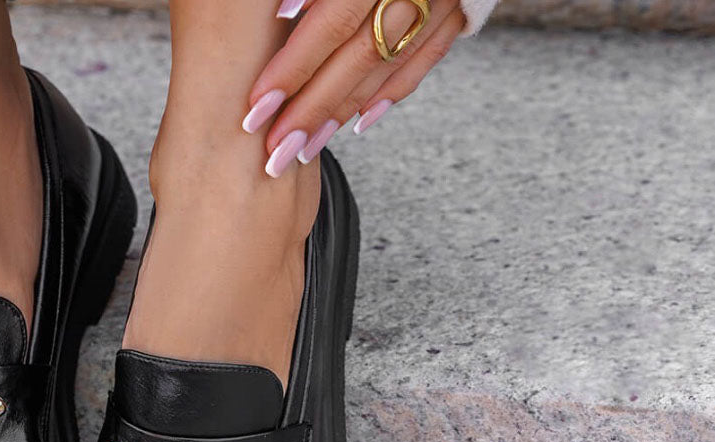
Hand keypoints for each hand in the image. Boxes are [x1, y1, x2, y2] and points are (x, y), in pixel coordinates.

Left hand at [243, 0, 467, 176]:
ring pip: (388, 64)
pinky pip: (426, 58)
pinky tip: (360, 122)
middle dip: (311, 108)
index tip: (256, 106)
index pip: (331, 24)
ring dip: (343, 112)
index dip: (291, 69)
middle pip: (356, 56)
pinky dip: (391, 92)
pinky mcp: (463, 4)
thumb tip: (278, 9)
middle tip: (274, 150)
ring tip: (304, 146)